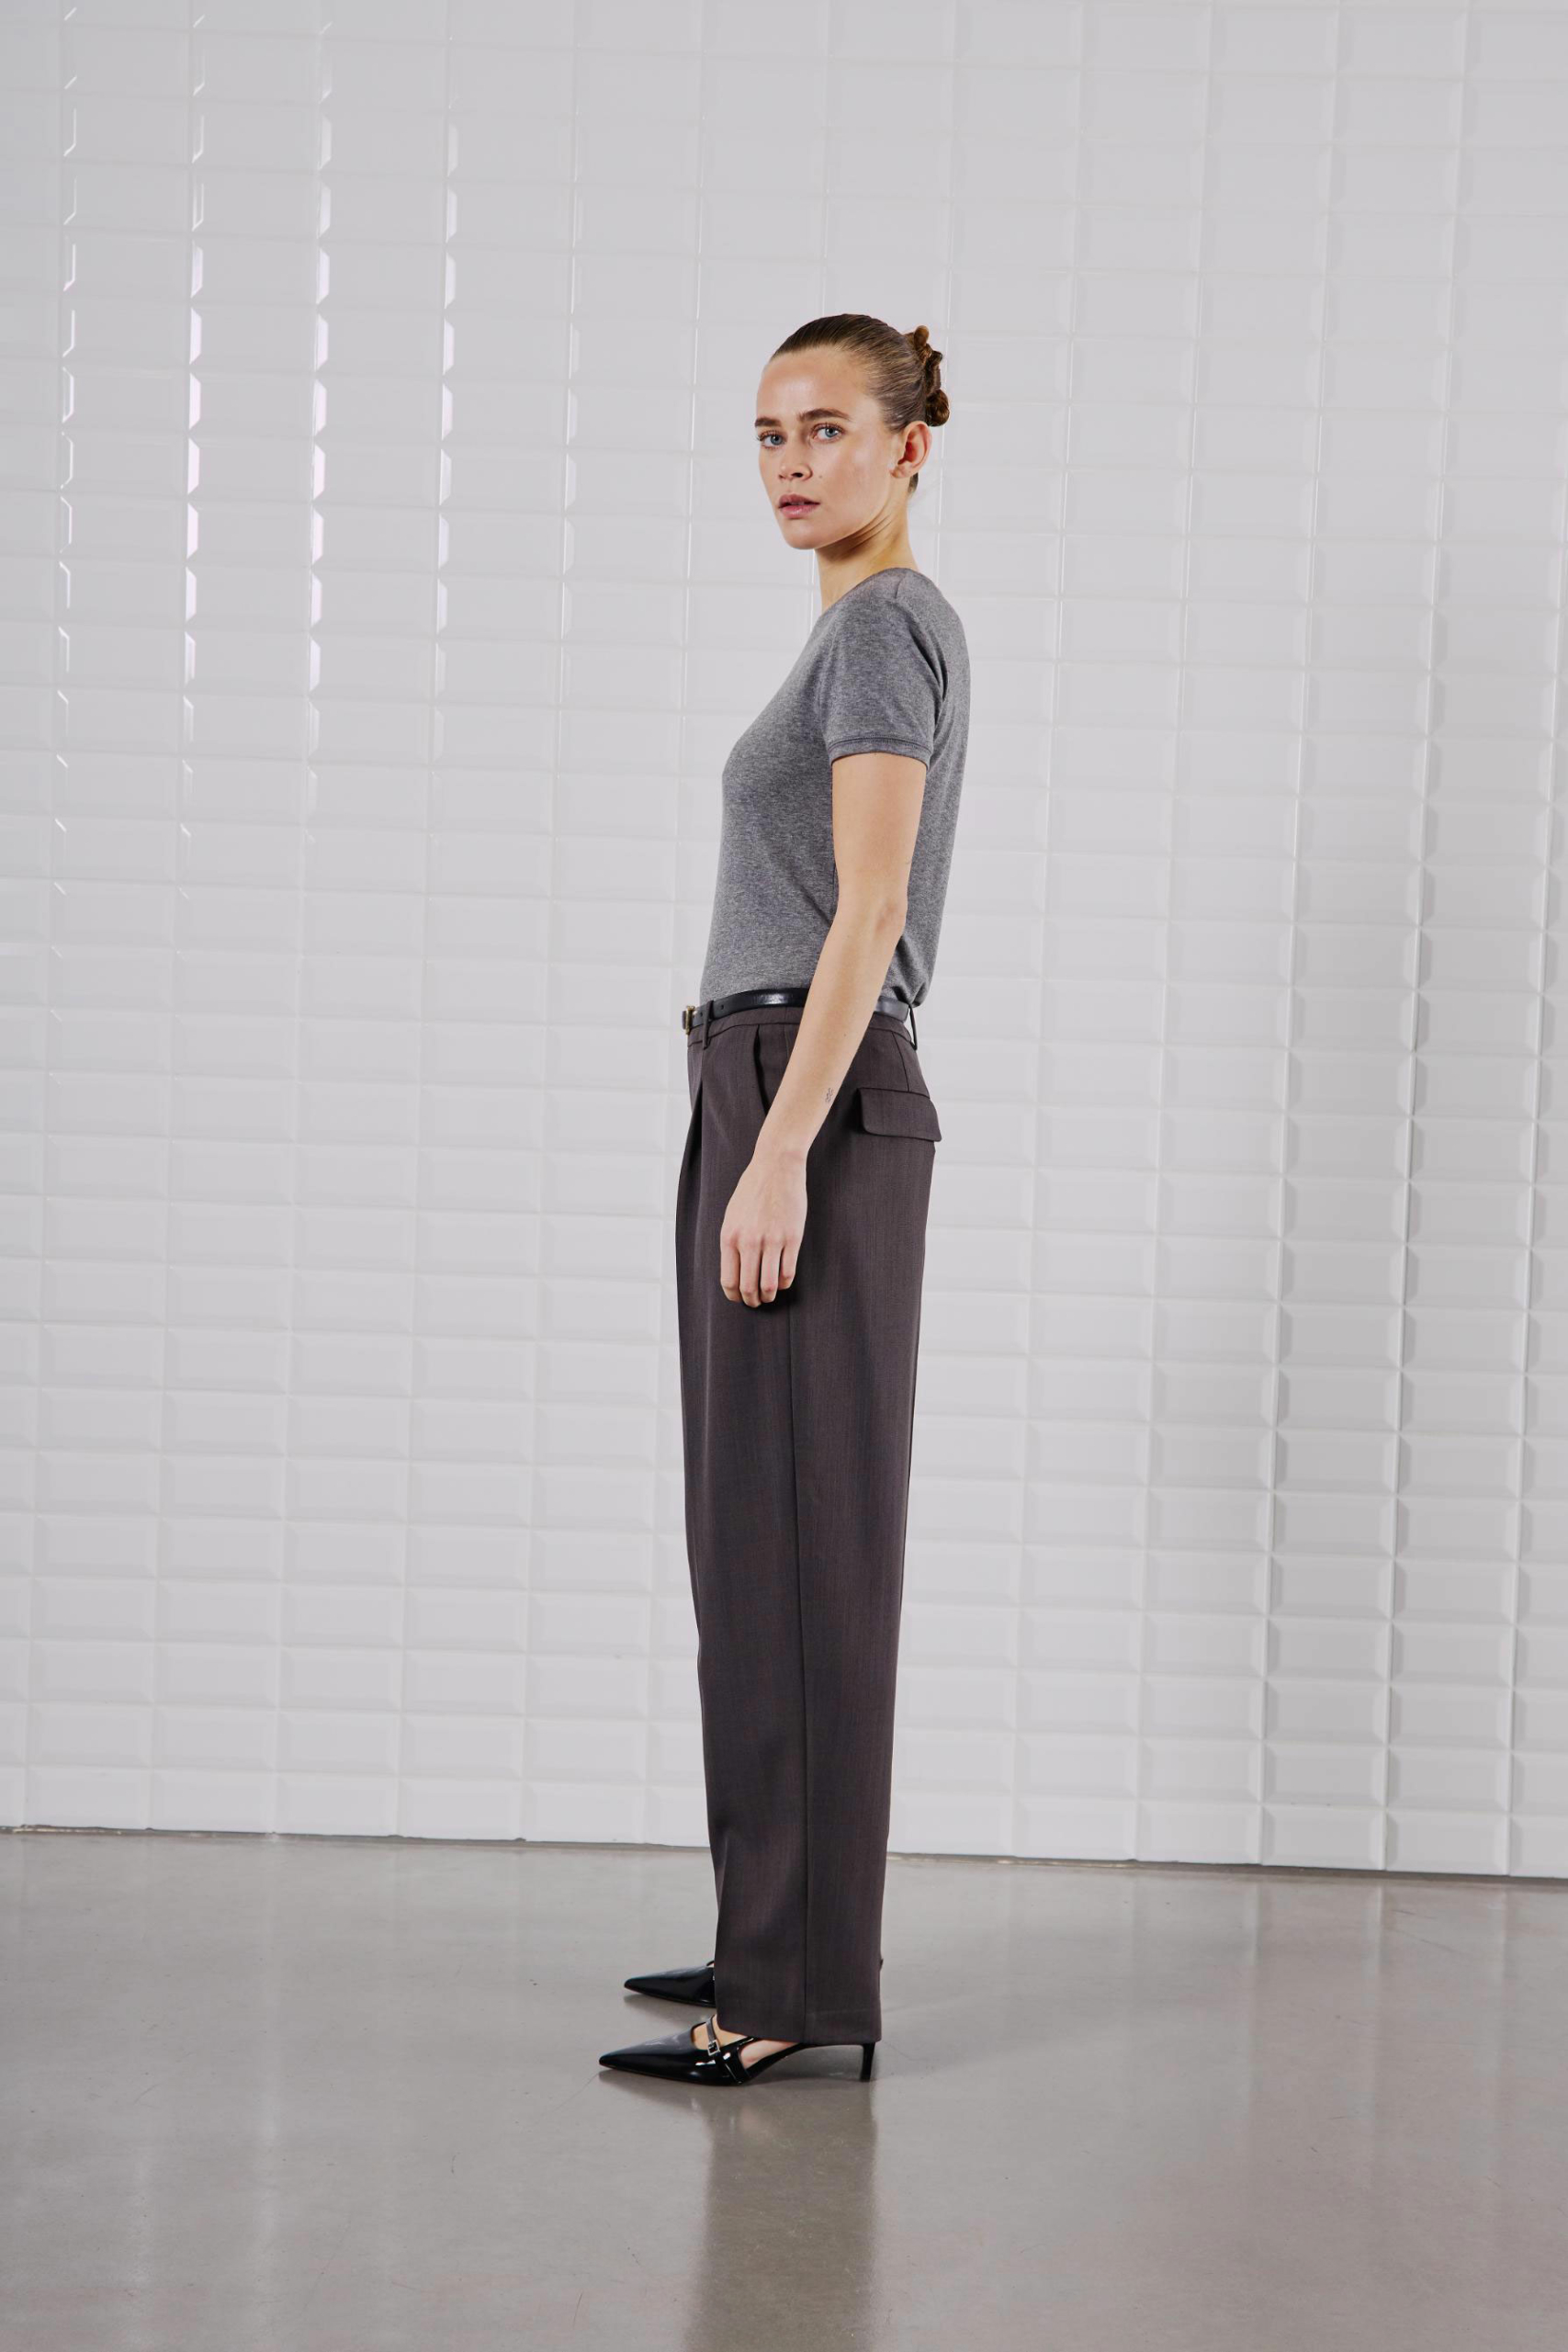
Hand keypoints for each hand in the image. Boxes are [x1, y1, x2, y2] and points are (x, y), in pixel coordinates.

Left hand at [719, 1145, 806, 1306]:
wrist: (776, 1167)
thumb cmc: (752, 1190)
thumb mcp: (732, 1216)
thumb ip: (732, 1243)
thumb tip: (735, 1271)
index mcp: (730, 1237)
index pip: (729, 1280)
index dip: (735, 1296)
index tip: (740, 1298)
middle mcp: (749, 1242)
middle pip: (748, 1287)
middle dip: (752, 1301)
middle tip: (756, 1302)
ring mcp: (772, 1241)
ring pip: (769, 1285)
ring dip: (769, 1296)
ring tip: (770, 1295)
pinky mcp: (792, 1238)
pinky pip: (787, 1272)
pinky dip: (784, 1282)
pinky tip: (782, 1280)